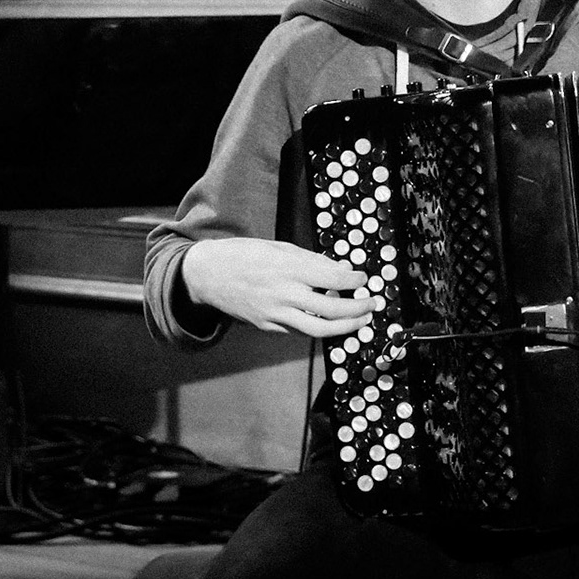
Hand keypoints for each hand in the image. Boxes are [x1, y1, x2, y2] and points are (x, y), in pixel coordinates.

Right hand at [181, 237, 374, 337]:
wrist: (207, 275)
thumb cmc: (243, 255)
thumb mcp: (278, 247)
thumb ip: (310, 260)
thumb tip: (340, 270)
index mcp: (287, 268)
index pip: (332, 277)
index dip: (354, 280)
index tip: (364, 278)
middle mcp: (283, 294)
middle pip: (332, 309)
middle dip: (358, 309)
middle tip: (371, 304)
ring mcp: (275, 314)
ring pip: (319, 329)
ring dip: (345, 327)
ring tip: (360, 321)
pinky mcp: (268, 327)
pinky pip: (299, 331)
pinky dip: (319, 327)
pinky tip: (330, 322)